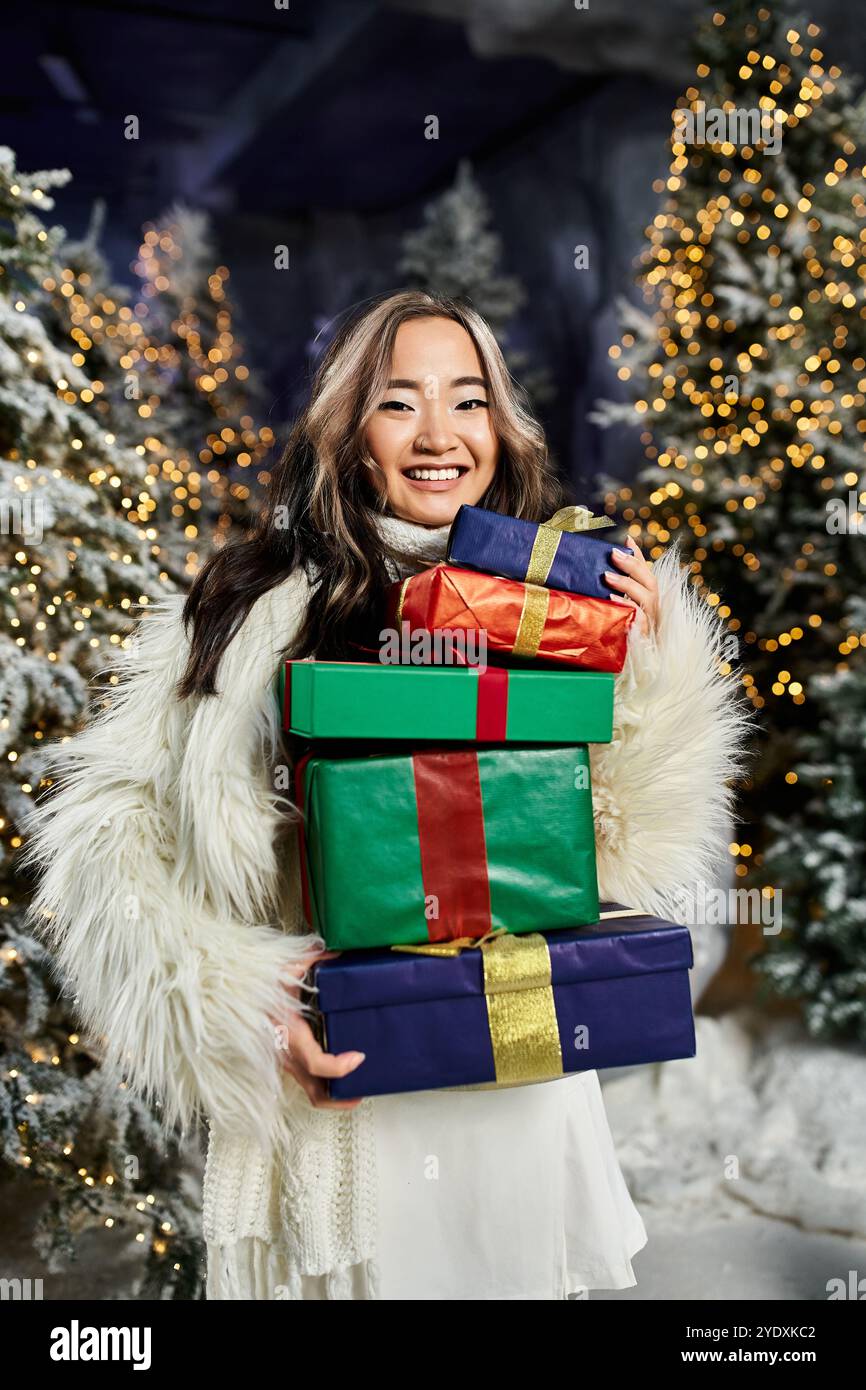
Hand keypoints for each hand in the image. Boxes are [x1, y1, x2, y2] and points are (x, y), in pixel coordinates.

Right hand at [268, 947, 366, 1109]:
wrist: (228, 997)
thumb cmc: (256, 984)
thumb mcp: (285, 970)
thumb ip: (313, 960)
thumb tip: (337, 954)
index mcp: (290, 1034)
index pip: (317, 1064)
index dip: (340, 1067)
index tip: (359, 1057)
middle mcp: (288, 1054)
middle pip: (317, 1094)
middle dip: (342, 1099)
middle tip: (364, 1090)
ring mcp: (285, 1061)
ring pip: (311, 1090)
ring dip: (334, 1094)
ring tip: (357, 1086)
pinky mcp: (285, 1059)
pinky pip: (306, 1080)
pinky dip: (324, 1083)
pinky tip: (340, 1071)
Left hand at [605, 534, 659, 636]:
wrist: (623, 673)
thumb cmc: (616, 639)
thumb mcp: (613, 612)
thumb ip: (613, 594)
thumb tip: (599, 572)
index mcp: (648, 603)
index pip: (646, 574)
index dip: (638, 556)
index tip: (626, 538)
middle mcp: (654, 612)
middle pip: (651, 583)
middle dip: (633, 566)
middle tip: (613, 554)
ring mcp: (651, 625)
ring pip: (648, 598)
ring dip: (628, 584)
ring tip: (607, 577)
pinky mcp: (643, 639)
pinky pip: (639, 620)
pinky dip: (627, 608)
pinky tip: (612, 601)